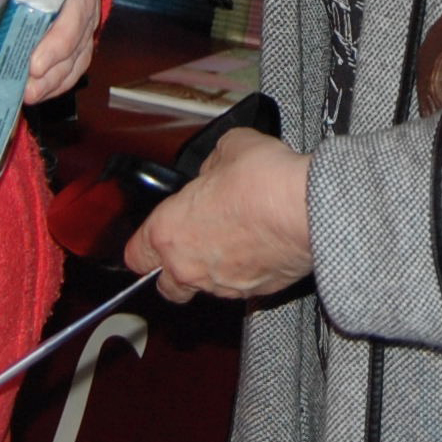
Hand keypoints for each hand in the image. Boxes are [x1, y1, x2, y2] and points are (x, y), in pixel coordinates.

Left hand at [25, 0, 99, 104]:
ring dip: (56, 78)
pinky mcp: (78, 24)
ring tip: (29, 95)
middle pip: (81, 34)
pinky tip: (40, 90)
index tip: (35, 63)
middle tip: (28, 87)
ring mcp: (85, 7)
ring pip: (81, 51)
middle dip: (55, 66)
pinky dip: (60, 77)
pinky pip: (77, 57)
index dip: (60, 38)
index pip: (77, 3)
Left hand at [123, 127, 312, 303]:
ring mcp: (224, 285)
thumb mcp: (227, 148)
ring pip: (205, 288)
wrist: (307, 209)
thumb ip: (210, 165)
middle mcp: (190, 266)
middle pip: (166, 286)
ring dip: (212, 269)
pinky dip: (246, 272)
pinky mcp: (258, 293)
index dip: (143, 246)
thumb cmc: (262, 180)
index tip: (152, 237)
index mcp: (169, 231)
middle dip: (172, 270)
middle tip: (189, 245)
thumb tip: (214, 170)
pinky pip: (241, 287)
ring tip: (233, 240)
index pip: (134, 255)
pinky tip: (259, 247)